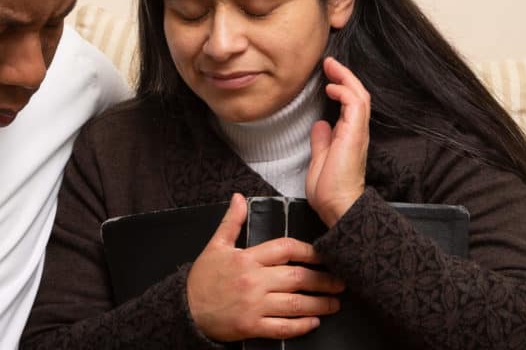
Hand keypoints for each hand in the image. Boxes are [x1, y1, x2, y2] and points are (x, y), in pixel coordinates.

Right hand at [186, 194, 344, 341]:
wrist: (185, 309)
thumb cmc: (202, 279)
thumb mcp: (215, 246)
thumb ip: (232, 222)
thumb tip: (239, 198)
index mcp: (247, 259)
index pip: (285, 249)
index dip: (309, 251)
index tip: (324, 255)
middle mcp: (253, 281)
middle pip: (297, 277)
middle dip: (323, 280)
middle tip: (340, 281)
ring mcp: (254, 305)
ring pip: (295, 304)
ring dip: (319, 304)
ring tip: (334, 302)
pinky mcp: (252, 326)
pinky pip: (283, 327)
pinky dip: (301, 326)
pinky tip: (313, 322)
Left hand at [305, 57, 369, 226]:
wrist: (338, 207)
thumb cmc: (329, 191)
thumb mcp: (320, 160)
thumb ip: (322, 141)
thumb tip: (320, 124)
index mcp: (348, 136)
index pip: (349, 104)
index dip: (341, 86)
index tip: (326, 76)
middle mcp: (356, 132)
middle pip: (357, 94)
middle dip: (343, 76)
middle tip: (328, 62)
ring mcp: (357, 133)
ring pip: (359, 96)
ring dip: (345, 78)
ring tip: (331, 65)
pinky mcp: (355, 135)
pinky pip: (356, 106)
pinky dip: (345, 92)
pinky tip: (331, 87)